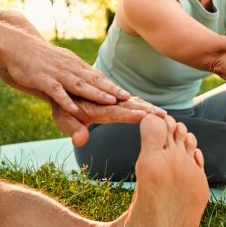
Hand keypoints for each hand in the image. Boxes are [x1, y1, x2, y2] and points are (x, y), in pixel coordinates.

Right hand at [3, 39, 129, 114]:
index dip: (114, 87)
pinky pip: (55, 91)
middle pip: (94, 81)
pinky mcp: (42, 79)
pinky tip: (73, 110)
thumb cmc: (39, 57)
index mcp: (75, 66)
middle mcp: (70, 68)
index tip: (130, 95)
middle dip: (113, 90)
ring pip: (79, 85)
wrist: (17, 44)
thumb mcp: (61, 63)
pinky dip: (65, 100)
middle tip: (129, 98)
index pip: (98, 78)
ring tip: (112, 101)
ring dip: (96, 93)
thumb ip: (75, 74)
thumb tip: (90, 82)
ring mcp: (57, 73)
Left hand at [51, 96, 165, 146]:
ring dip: (147, 107)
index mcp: (97, 107)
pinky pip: (129, 99)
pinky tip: (153, 110)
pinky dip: (141, 104)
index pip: (116, 112)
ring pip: (132, 102)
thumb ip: (73, 129)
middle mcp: (106, 100)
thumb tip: (80, 141)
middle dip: (146, 111)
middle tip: (164, 116)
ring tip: (163, 114)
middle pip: (129, 106)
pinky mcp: (112, 94)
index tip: (147, 116)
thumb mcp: (63, 118)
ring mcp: (110, 96)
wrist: (61, 85)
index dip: (131, 114)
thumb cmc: (62, 106)